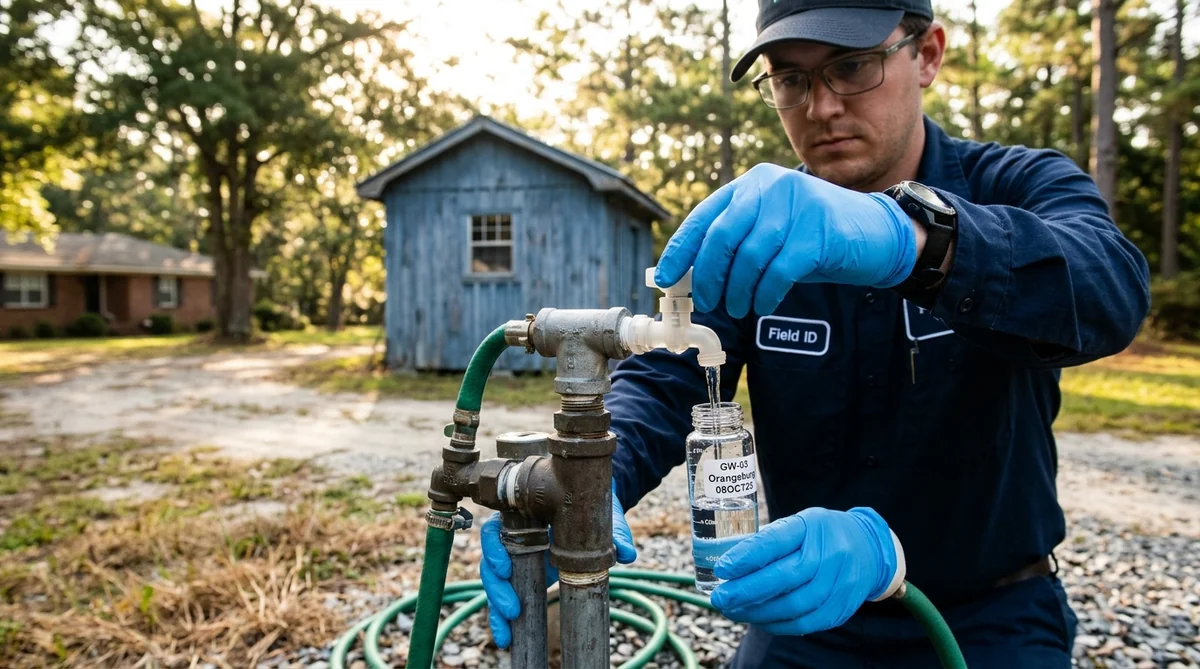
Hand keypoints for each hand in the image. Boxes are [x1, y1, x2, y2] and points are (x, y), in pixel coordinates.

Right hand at [479, 480, 637, 647]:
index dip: (495, 549)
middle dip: (497, 588)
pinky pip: (507, 595)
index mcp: (525, 516)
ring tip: (508, 629)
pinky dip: (502, 617)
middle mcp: (516, 537)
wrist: (595, 512)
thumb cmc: (593, 508)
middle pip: (491, 561)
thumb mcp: (605, 517)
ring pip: (494, 581)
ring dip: (496, 605)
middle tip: (513, 608)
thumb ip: (615, 533)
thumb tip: (626, 554)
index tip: (505, 568)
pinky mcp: (524, 576)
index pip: (497, 530)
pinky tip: (507, 638)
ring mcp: (518, 557)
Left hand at [654, 164, 917, 317]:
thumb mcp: (771, 232)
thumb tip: (693, 278)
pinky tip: (762, 304)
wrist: (876, 234)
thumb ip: (736, 245)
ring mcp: (796, 205)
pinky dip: (765, 293)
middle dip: (709, 277)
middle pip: (722, 237)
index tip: (666, 279)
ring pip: (749, 257)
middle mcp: (771, 187)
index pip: (704, 217)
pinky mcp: (817, 231)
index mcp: (752, 184)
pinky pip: (778, 271)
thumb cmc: (814, 238)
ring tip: (738, 308)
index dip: (681, 251)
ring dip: (738, 290)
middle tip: (707, 303)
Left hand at [709, 507, 903, 635]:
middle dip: (747, 591)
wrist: (869, 550)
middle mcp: (829, 554)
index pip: (777, 542)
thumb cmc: (820, 535)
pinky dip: (777, 625)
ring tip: (733, 611)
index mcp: (811, 526)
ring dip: (758, 612)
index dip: (748, 556)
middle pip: (785, 577)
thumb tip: (729, 567)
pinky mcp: (840, 609)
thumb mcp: (798, 525)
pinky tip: (758, 620)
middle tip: (721, 598)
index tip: (722, 568)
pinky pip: (805, 623)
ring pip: (794, 605)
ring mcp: (839, 583)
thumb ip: (768, 542)